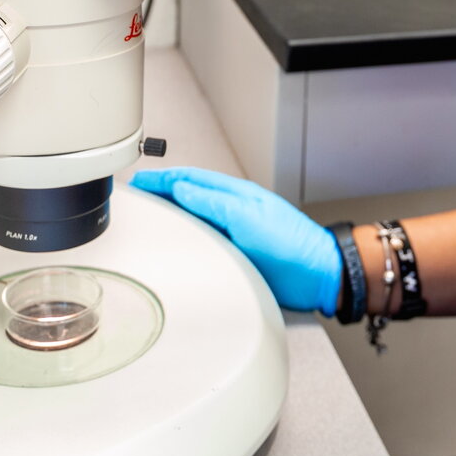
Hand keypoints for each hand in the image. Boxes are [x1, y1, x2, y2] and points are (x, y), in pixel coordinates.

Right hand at [131, 167, 341, 313]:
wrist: (318, 275)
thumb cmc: (292, 244)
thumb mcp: (247, 217)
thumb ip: (212, 202)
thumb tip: (181, 189)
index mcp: (234, 195)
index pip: (190, 180)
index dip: (162, 180)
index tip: (139, 182)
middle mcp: (232, 212)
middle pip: (189, 198)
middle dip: (162, 195)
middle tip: (137, 198)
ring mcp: (234, 233)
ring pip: (195, 221)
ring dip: (172, 217)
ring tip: (150, 219)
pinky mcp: (237, 256)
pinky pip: (204, 244)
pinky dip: (185, 241)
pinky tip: (177, 248)